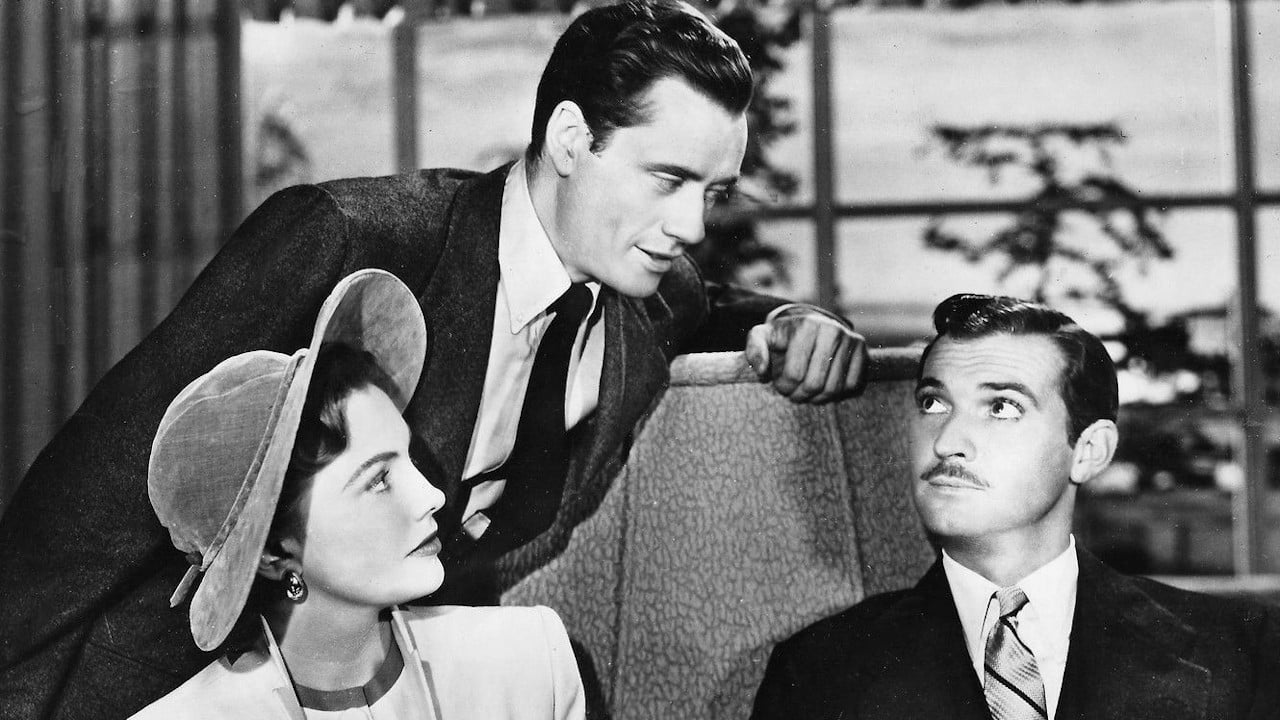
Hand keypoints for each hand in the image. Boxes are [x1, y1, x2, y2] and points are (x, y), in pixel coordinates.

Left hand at [745, 307, 868, 403]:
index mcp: (806, 326)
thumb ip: (754, 350)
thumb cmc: (783, 336)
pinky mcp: (862, 351)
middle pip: (815, 384)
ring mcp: (850, 340)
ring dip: (816, 399)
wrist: (811, 325)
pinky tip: (822, 388)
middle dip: (799, 396)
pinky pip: (851, 386)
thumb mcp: (762, 336)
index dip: (784, 387)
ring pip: (833, 389)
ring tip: (805, 394)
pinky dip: (835, 394)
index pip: (795, 374)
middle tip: (792, 394)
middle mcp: (832, 330)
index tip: (779, 385)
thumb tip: (762, 371)